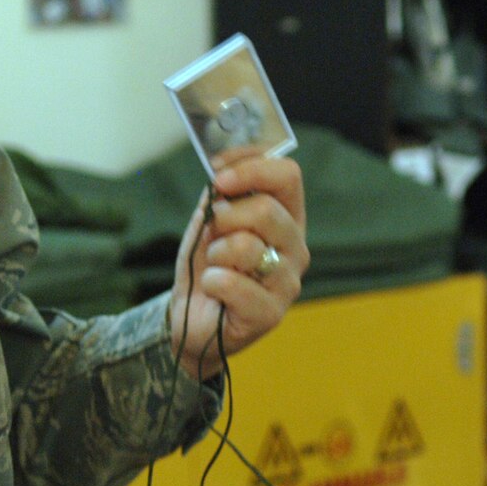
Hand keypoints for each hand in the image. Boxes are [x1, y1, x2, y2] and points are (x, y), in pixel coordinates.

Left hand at [167, 152, 308, 379]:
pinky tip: (214, 291)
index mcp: (286, 218)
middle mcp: (295, 248)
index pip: (288, 176)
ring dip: (215, 253)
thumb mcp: (209, 223)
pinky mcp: (271, 313)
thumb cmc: (206, 268)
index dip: (251, 166)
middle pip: (266, 209)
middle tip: (212, 233)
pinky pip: (230, 282)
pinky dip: (210, 282)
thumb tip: (223, 174)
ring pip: (245, 246)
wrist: (191, 320)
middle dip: (225, 217)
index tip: (218, 172)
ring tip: (215, 267)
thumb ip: (220, 197)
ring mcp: (288, 282)